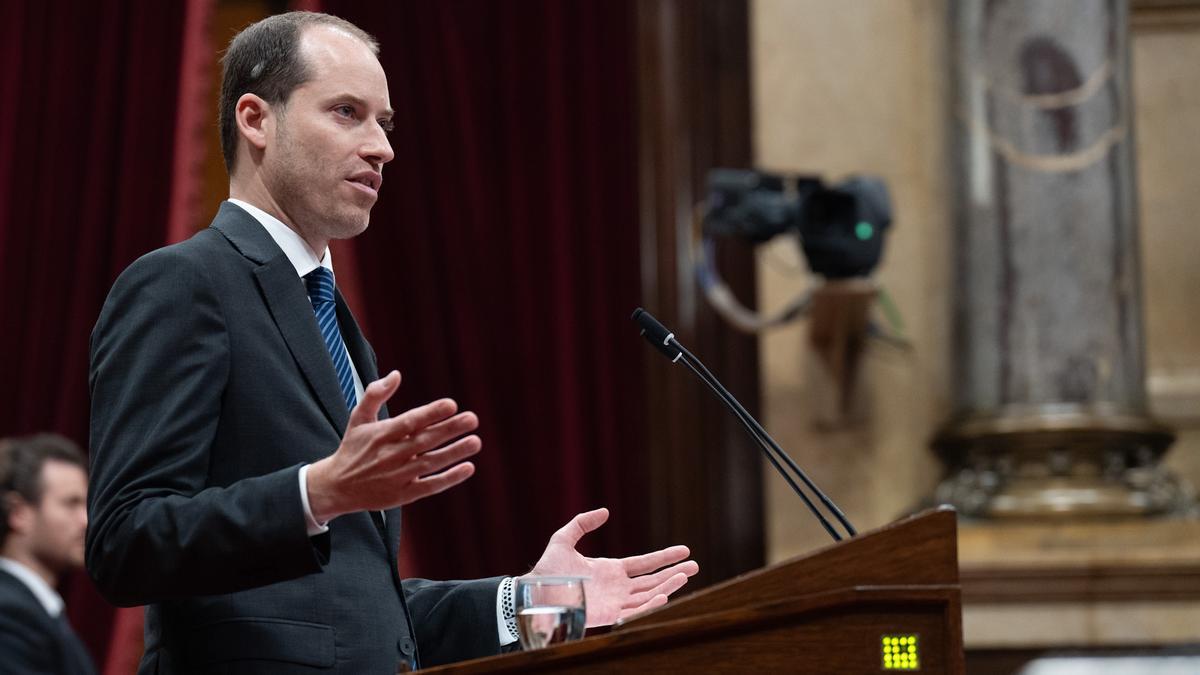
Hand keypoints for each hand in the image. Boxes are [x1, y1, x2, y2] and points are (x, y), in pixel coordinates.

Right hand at [306, 371, 480, 520]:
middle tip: (472, 419)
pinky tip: (468, 468)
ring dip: (454, 453)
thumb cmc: (353, 448)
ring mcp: (397, 476)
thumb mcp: (359, 418)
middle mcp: (390, 455)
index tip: (451, 404)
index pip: (409, 422)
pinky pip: (429, 486)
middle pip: (424, 441)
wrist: (336, 487)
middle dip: (449, 429)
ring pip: (430, 463)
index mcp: (381, 434)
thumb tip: (396, 374)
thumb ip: (376, 394)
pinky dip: (449, 479)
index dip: (431, 413)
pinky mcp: (402, 495)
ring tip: (476, 442)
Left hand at [526, 508, 698, 626]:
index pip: (644, 564)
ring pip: (649, 595)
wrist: (534, 593)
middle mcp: (617, 587)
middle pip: (652, 580)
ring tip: (687, 576)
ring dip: (668, 586)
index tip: (685, 551)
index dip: (664, 558)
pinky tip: (665, 595)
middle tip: (696, 566)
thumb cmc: (547, 569)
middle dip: (675, 573)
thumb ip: (583, 523)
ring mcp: (615, 602)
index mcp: (611, 570)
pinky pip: (635, 611)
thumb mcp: (564, 538)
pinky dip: (651, 604)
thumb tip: (605, 512)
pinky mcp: (609, 616)